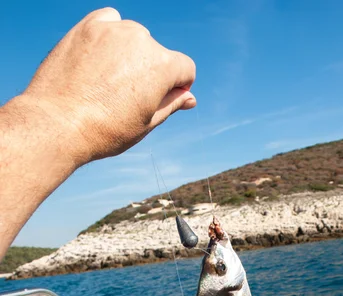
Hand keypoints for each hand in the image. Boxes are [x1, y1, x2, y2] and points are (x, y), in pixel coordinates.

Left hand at [20, 7, 195, 165]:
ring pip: (133, 38)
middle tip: (126, 98)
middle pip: (158, 54)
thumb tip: (189, 97)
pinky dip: (109, 36)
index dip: (179, 87)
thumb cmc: (105, 130)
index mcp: (162, 66)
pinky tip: (98, 60)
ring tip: (107, 83)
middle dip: (150, 72)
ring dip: (129, 55)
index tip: (161, 99)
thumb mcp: (146, 123)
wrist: (58, 123)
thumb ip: (171, 104)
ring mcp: (113, 30)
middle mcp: (141, 40)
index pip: (186, 69)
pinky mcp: (88, 26)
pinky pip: (109, 21)